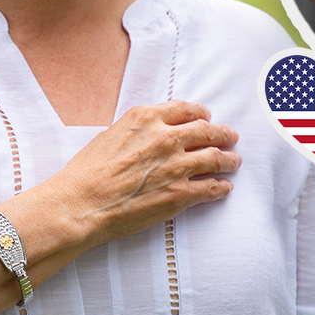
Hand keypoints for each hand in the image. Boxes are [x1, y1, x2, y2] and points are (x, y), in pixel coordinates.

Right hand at [0, 100, 238, 314]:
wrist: (80, 204)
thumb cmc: (85, 173)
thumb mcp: (111, 135)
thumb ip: (138, 129)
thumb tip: (152, 131)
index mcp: (147, 118)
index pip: (186, 109)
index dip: (201, 114)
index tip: (207, 117)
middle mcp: (166, 138)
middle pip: (207, 132)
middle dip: (224, 134)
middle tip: (232, 138)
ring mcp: (177, 166)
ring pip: (216, 158)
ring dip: (228, 160)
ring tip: (234, 162)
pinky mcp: (181, 194)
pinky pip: (212, 188)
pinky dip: (222, 187)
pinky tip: (224, 188)